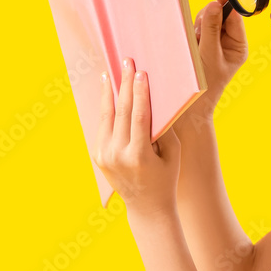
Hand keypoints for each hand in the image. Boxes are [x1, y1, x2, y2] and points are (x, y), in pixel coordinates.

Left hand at [94, 57, 180, 221]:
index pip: (138, 117)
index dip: (139, 93)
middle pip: (121, 112)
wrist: (146, 207)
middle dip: (124, 85)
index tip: (140, 72)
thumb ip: (162, 128)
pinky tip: (107, 92)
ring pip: (107, 116)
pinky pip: (103, 126)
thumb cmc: (166, 178)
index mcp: (139, 156)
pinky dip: (106, 108)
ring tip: (111, 72)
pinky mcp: (98, 156)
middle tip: (127, 62)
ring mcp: (104, 156)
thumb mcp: (172, 154)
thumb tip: (153, 99)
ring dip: (109, 92)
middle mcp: (117, 155)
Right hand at [176, 0, 248, 132]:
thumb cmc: (202, 86)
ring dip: (198, 27)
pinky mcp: (201, 47)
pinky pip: (196, 30)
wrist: (188, 107)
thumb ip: (211, 28)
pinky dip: (191, 34)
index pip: (235, 17)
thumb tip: (215, 4)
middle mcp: (228, 44)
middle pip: (219, 16)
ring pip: (206, 22)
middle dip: (207, 19)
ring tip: (194, 45)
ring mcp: (214, 45)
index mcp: (238, 46)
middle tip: (199, 32)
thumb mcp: (208, 55)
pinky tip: (190, 46)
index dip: (227, 2)